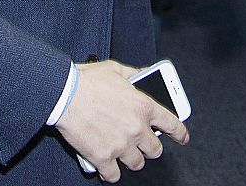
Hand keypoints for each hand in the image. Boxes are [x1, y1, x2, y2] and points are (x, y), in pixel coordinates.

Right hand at [56, 60, 188, 181]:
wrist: (63, 94)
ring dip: (131, 159)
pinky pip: (114, 176)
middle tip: (140, 143)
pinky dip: (110, 172)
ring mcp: (121, 145)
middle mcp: (137, 128)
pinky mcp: (103, 158)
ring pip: (137, 164)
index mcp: (143, 106)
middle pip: (155, 150)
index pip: (172, 124)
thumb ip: (134, 73)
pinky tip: (106, 165)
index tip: (182, 138)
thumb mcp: (116, 69)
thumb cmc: (88, 80)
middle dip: (149, 147)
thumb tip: (144, 73)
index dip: (179, 133)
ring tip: (122, 151)